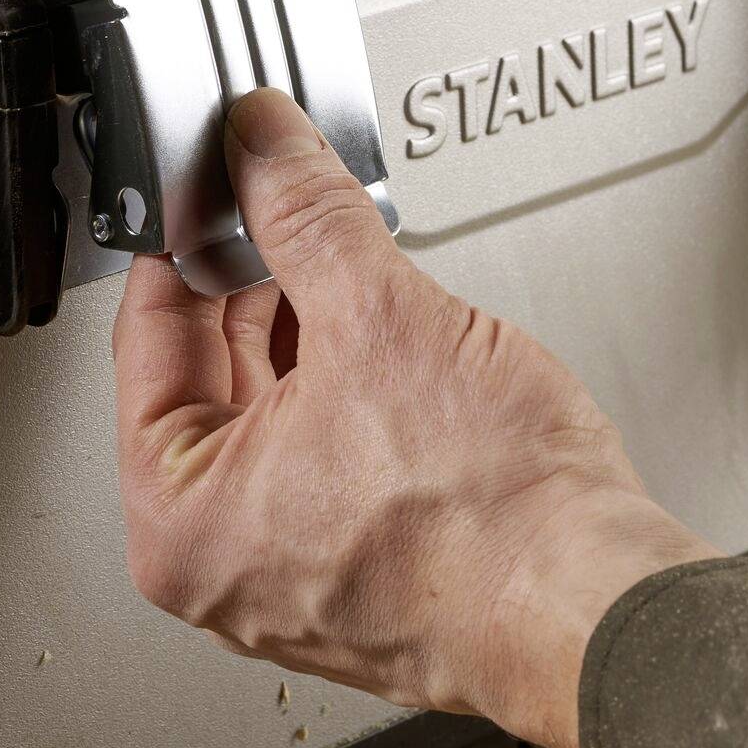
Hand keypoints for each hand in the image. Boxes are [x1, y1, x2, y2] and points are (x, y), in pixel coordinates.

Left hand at [112, 88, 716, 747]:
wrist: (600, 602)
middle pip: (209, 375)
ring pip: (274, 415)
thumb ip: (306, 211)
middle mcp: (222, 562)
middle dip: (254, 279)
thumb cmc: (494, 517)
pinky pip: (325, 456)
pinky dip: (349, 388)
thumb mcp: (381, 315)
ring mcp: (291, 575)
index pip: (147, 337)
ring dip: (308, 329)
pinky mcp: (361, 572)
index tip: (215, 181)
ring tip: (351, 260)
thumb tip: (262, 145)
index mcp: (181, 518)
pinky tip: (391, 337)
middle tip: (286, 199)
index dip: (186, 237)